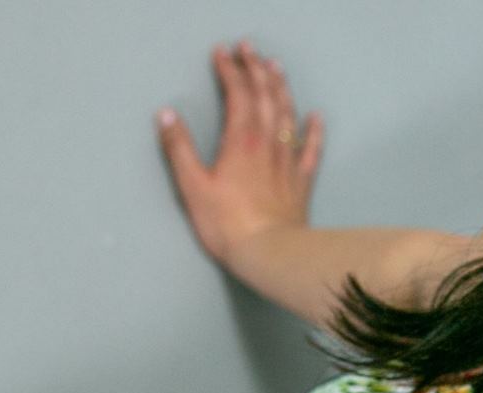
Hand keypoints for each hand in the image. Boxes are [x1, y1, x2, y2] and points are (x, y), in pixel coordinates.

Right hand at [155, 39, 323, 265]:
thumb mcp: (193, 186)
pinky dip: (314, 130)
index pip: (238, 93)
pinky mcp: (301, 182)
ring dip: (282, 87)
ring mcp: (288, 162)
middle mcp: (268, 143)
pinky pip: (311, 149)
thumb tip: (166, 116)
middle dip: (256, 68)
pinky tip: (316, 116)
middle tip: (249, 48)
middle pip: (265, 96)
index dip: (229, 70)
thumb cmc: (228, 225)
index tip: (222, 52)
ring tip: (276, 66)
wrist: (270, 254)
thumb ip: (179, 149)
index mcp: (241, 140)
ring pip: (288, 114)